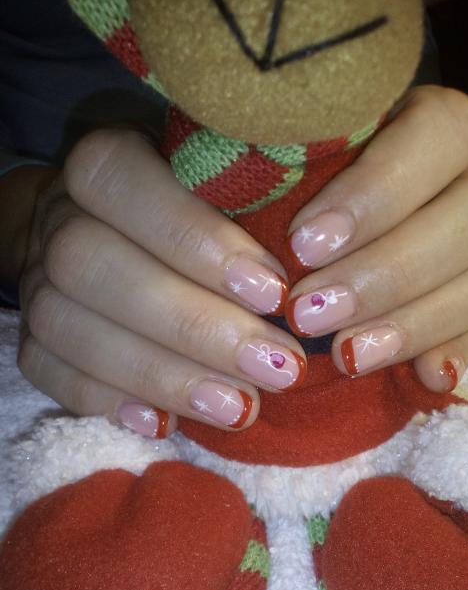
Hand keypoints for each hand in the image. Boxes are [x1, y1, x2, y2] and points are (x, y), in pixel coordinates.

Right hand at [17, 128, 306, 436]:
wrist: (106, 235)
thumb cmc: (191, 216)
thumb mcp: (221, 191)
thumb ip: (250, 213)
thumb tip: (312, 289)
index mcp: (104, 165)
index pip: (125, 182)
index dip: (196, 238)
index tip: (273, 292)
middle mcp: (60, 219)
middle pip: (96, 266)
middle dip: (195, 327)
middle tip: (277, 368)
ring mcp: (39, 282)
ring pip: (69, 327)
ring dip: (162, 374)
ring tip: (240, 409)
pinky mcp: (33, 339)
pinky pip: (47, 372)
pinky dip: (106, 400)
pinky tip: (165, 424)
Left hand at [285, 85, 467, 391]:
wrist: (320, 245)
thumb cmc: (293, 199)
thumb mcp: (287, 183)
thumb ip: (292, 191)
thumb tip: (297, 251)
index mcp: (429, 126)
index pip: (441, 130)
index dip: (379, 188)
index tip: (304, 244)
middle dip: (391, 270)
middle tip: (310, 313)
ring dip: (419, 318)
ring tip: (349, 356)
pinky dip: (457, 350)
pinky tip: (424, 376)